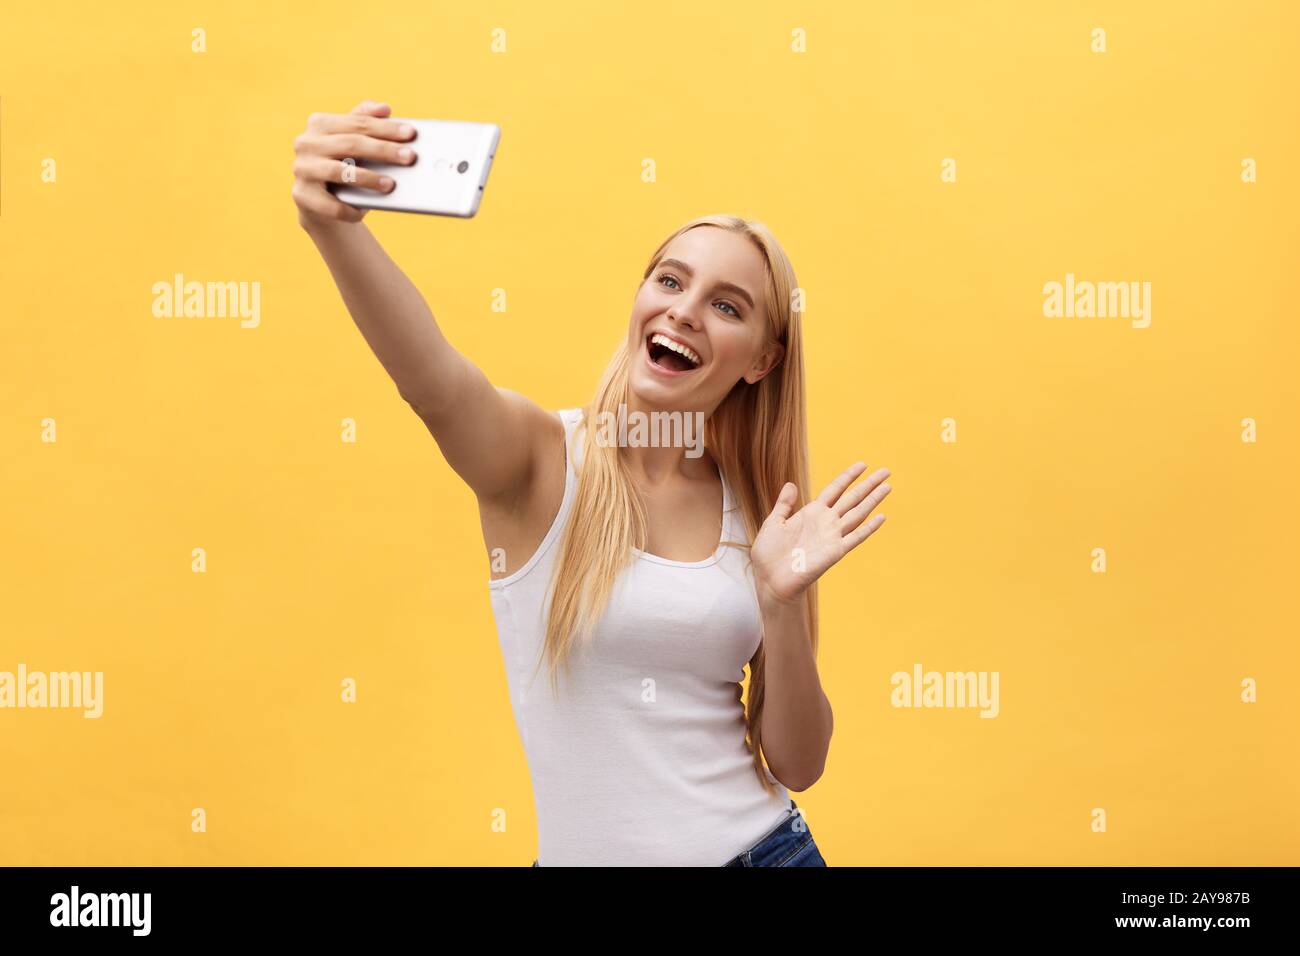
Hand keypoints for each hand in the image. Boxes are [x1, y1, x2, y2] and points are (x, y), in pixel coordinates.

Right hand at [291, 100, 417, 226]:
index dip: (386, 128)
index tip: (411, 133)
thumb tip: (385, 108)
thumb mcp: (354, 142)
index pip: (358, 123)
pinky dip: (349, 209)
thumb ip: (366, 121)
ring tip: (391, 184)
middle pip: (351, 144)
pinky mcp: (302, 195)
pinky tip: (365, 211)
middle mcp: (306, 143)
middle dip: (383, 150)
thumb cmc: (345, 165)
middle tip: (409, 157)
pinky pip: (330, 204)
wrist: (321, 201)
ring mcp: (302, 169)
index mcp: (320, 123)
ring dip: (368, 178)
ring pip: (338, 172)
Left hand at [750, 463, 891, 604]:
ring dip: (873, 500)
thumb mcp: (773, 523)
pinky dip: (869, 528)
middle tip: (886, 471)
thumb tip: (791, 484)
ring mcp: (832, 536)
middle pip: (852, 498)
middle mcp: (825, 522)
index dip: (848, 476)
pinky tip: (882, 517)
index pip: (835, 489)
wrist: (770, 580)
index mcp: (811, 513)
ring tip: (888, 486)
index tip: (863, 464)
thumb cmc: (769, 554)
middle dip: (869, 484)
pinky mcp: (835, 552)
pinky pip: (855, 537)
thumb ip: (784, 504)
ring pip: (858, 513)